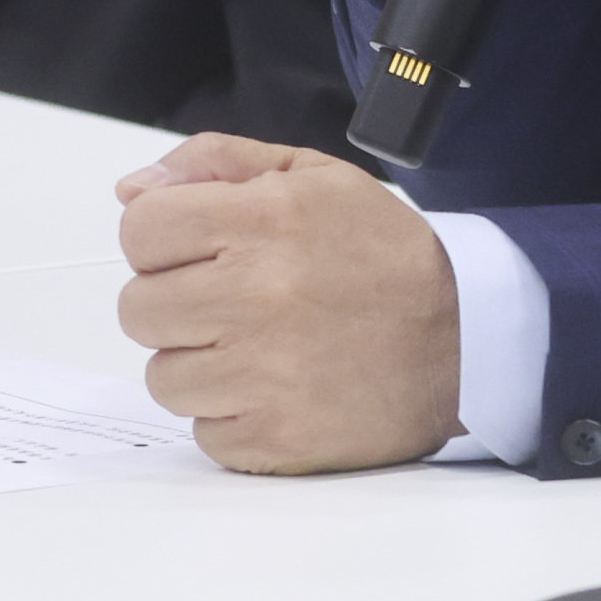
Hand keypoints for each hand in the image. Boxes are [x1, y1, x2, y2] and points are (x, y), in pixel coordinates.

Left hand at [114, 134, 464, 472]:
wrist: (468, 339)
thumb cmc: (385, 257)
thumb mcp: (315, 177)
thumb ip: (218, 164)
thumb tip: (132, 190)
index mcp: (265, 219)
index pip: (140, 230)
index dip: (162, 240)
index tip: (200, 252)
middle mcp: (258, 294)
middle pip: (138, 309)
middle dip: (177, 304)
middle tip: (234, 303)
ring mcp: (265, 373)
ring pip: (164, 377)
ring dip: (202, 366)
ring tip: (260, 349)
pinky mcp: (276, 437)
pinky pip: (205, 433)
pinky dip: (235, 416)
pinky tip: (281, 390)